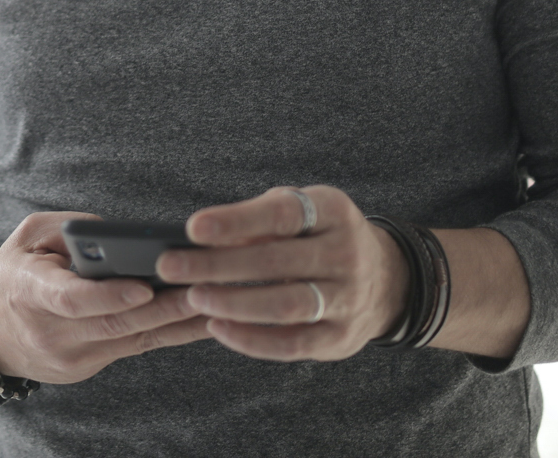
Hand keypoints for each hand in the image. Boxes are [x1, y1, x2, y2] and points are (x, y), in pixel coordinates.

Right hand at [0, 212, 213, 383]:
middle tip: (203, 290)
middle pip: (115, 324)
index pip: (71, 300)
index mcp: (29, 291)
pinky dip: (170, 333)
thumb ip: (70, 228)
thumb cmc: (14, 272)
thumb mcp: (28, 238)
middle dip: (163, 308)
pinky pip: (136, 348)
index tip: (143, 287)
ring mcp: (71, 357)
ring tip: (217, 303)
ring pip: (134, 340)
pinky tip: (203, 320)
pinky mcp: (88, 368)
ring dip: (177, 323)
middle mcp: (51, 331)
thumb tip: (119, 234)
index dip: (108, 296)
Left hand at [154, 185, 405, 360]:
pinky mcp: (340, 338)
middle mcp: (347, 254)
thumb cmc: (320, 237)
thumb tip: (199, 236)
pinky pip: (290, 344)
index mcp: (334, 212)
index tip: (194, 227)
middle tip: (171, 266)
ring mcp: (348, 299)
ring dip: (233, 302)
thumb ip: (259, 220)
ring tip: (193, 296)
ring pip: (285, 305)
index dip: (237, 221)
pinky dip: (250, 339)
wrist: (386, 279)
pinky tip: (217, 327)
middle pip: (277, 262)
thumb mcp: (302, 212)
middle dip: (218, 265)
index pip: (283, 214)